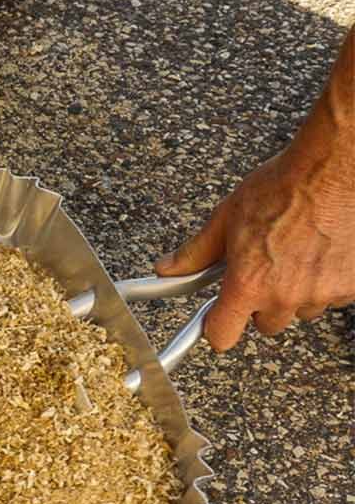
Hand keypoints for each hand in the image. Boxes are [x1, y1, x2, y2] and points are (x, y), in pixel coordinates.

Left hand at [156, 26, 354, 350]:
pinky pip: (331, 297)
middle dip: (261, 303)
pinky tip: (320, 251)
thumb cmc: (283, 187)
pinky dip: (325, 281)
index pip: (223, 336)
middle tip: (263, 269)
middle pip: (266, 324)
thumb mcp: (226, 218)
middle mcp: (285, 296)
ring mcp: (321, 293)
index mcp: (248, 284)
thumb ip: (196, 253)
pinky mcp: (351, 286)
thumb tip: (167, 269)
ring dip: (295, 292)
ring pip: (300, 310)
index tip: (218, 319)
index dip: (217, 329)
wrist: (335, 168)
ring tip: (295, 253)